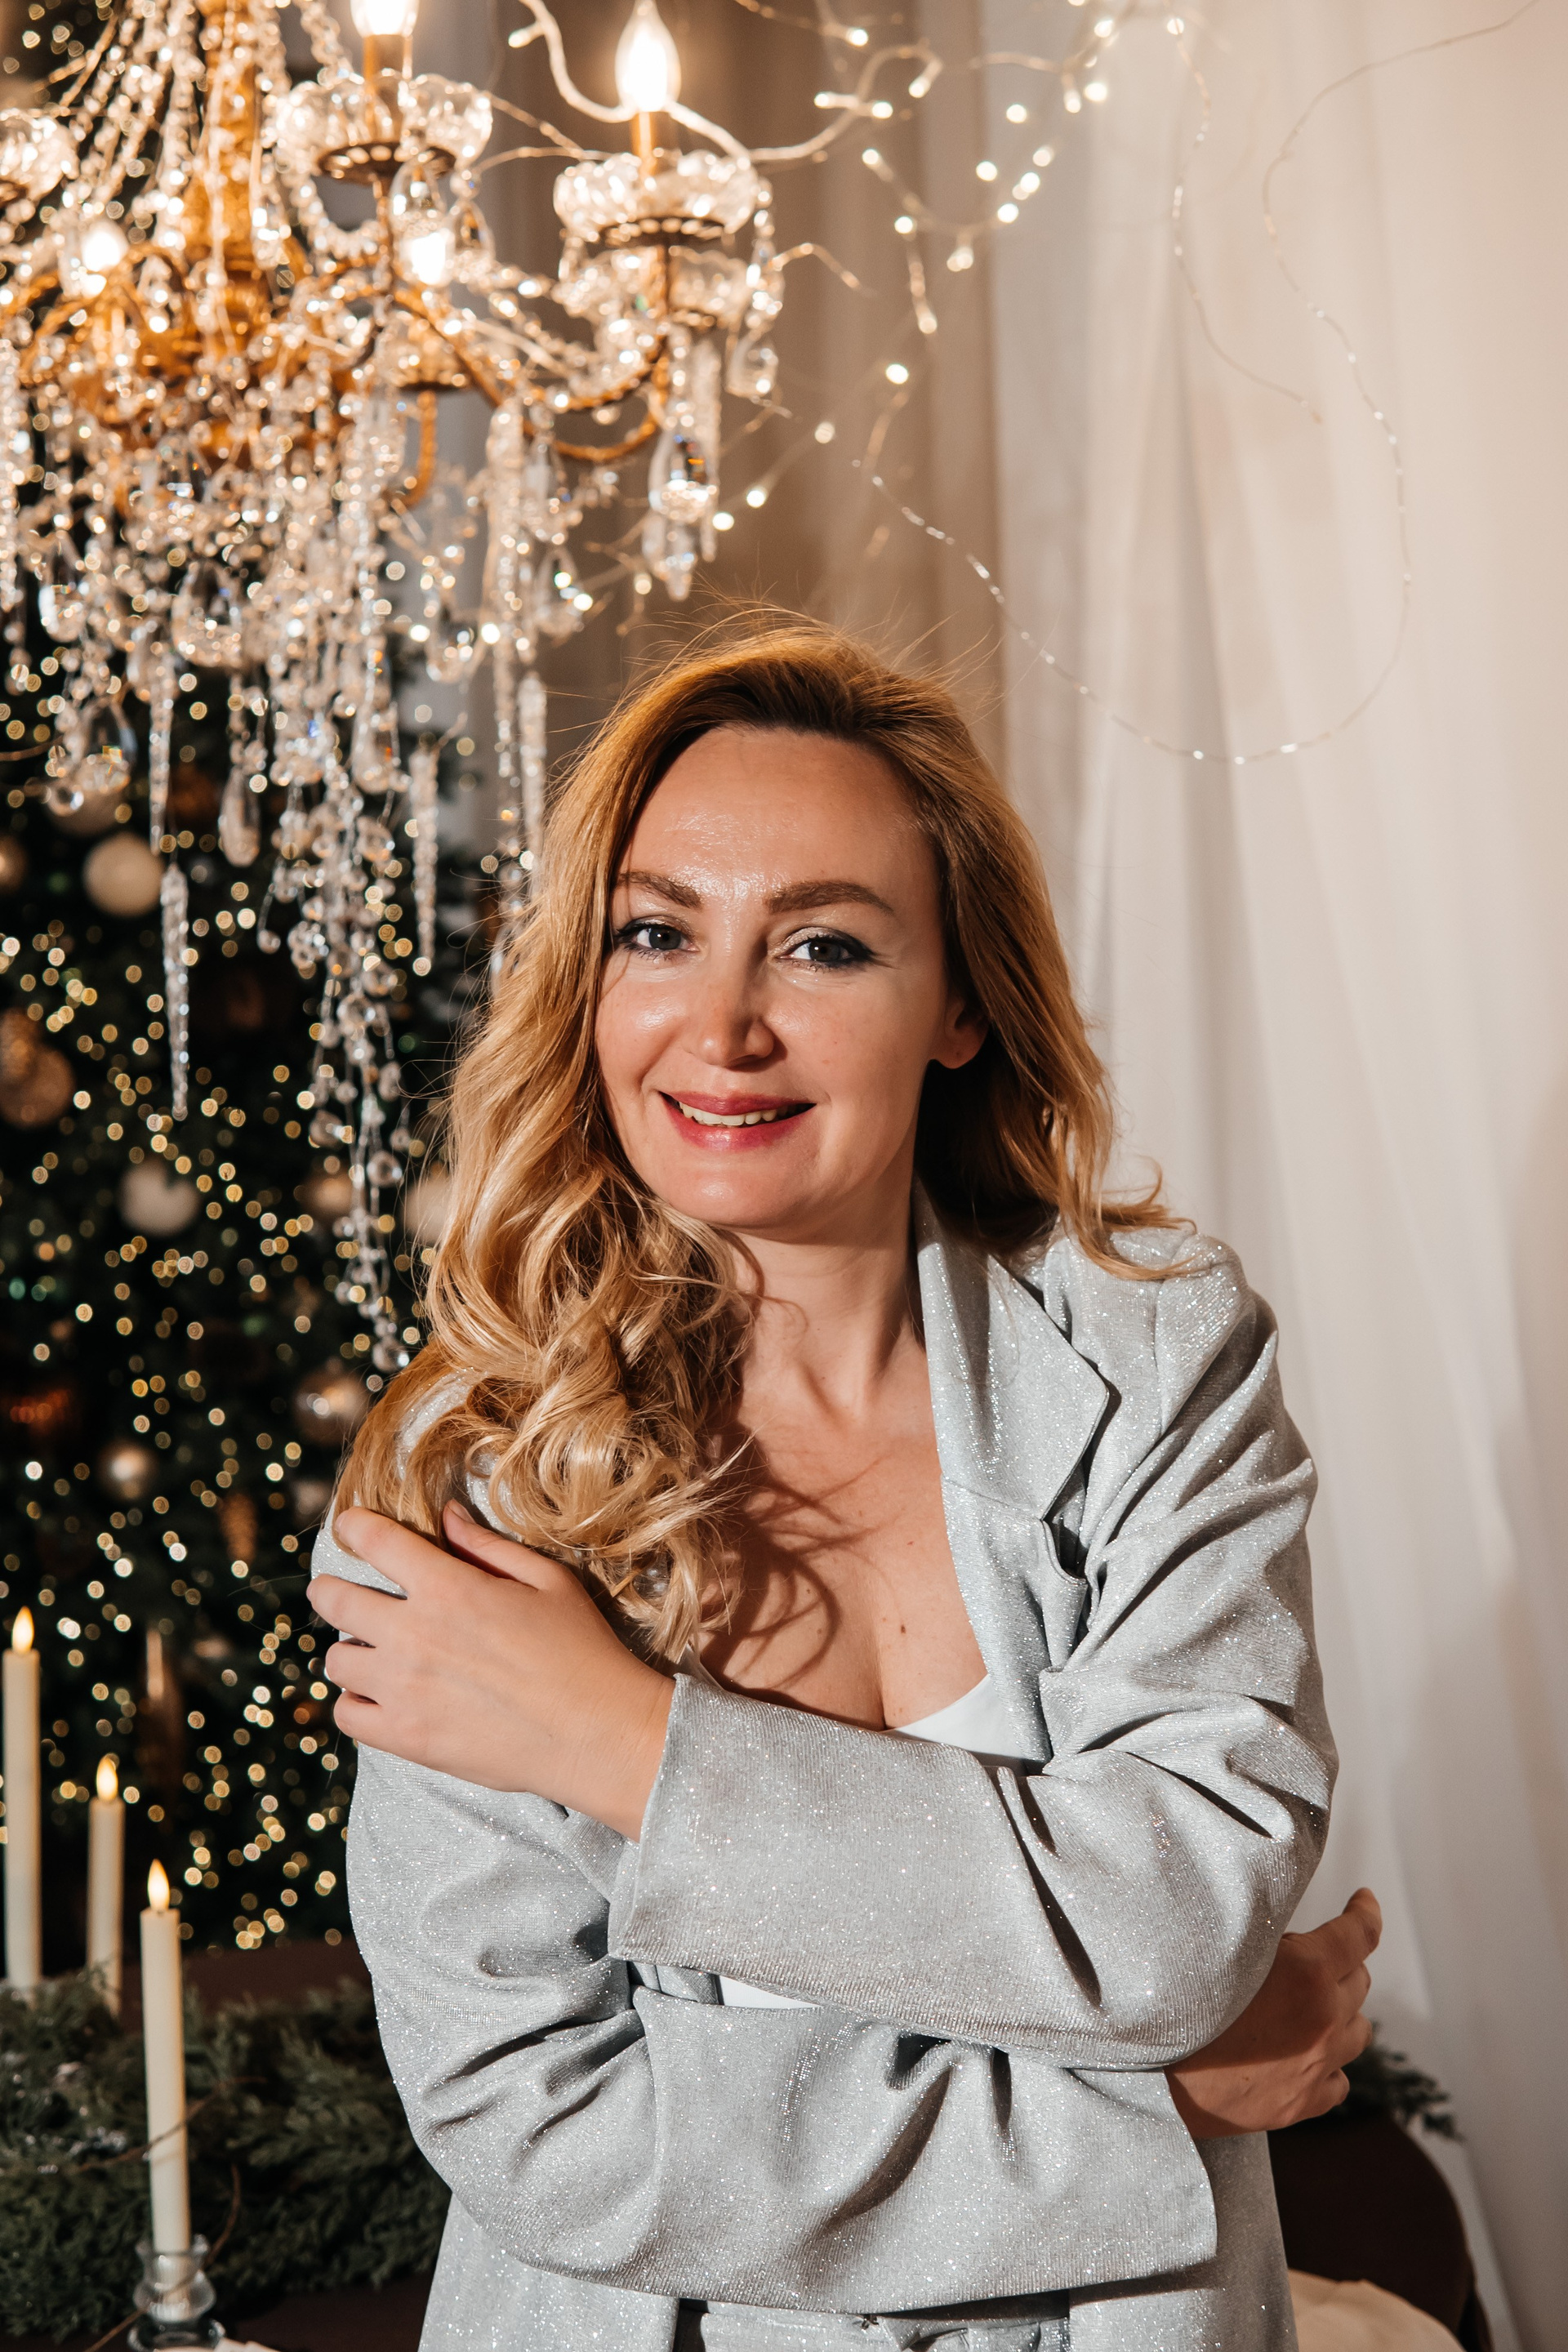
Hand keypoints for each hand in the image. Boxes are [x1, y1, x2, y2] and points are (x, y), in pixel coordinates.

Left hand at [309, 1504, 673, 1839]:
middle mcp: (414, 1635)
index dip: (353, 1527)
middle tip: (338, 1592)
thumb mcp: (546, 1579)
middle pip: (334, 1601)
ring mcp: (404, 1690)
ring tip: (373, 1652)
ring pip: (336, 1661)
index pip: (373, 1541)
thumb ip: (487, 1546)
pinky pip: (347, 1716)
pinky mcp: (407, 1738)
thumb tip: (447, 1515)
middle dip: (330, 1589)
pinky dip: (356, 1702)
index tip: (349, 1527)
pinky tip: (379, 1696)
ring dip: (351, 1649)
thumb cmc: (580, 1649)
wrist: (595, 1732)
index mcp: (448, 1587)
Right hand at [1165, 1888, 1380, 2138]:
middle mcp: (1324, 2019)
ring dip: (1341, 2011)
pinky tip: (1304, 2052)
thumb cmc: (1182, 2002)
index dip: (1366, 1911)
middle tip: (1314, 1956)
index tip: (1364, 1900)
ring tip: (1310, 2005)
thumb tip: (1291, 1927)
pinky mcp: (1303, 2104)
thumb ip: (1271, 1937)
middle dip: (1343, 1962)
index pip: (1360, 1934)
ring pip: (1359, 2031)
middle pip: (1360, 1980)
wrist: (1154, 2075)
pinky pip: (1340, 2079)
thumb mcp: (1229, 1949)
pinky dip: (1330, 2061)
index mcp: (1307, 1972)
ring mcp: (1318, 2066)